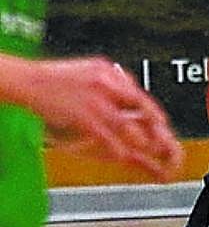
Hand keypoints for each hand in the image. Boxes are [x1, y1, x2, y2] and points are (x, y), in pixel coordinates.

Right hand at [26, 57, 183, 181]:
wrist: (28, 81)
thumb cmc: (53, 79)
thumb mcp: (87, 70)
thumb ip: (109, 81)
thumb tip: (128, 91)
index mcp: (108, 72)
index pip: (138, 93)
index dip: (153, 111)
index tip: (161, 122)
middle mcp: (107, 84)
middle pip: (141, 108)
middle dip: (154, 126)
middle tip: (162, 141)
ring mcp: (97, 102)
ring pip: (129, 127)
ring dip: (140, 141)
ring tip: (146, 151)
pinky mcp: (86, 118)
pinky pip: (109, 139)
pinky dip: (118, 149)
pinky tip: (123, 156)